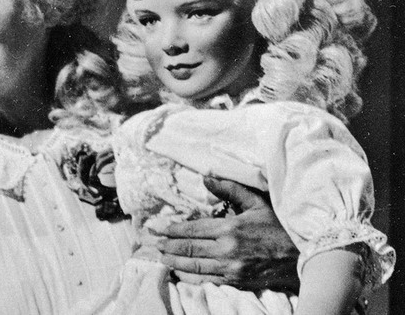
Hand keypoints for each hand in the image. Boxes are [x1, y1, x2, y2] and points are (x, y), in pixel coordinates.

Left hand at [154, 177, 299, 290]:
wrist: (306, 255)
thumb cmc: (281, 226)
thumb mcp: (257, 202)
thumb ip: (230, 189)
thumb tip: (206, 177)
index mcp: (229, 228)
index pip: (192, 229)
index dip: (172, 230)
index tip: (158, 228)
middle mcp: (227, 249)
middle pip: (188, 249)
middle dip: (168, 246)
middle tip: (153, 243)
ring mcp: (231, 268)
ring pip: (194, 266)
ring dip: (174, 262)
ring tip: (161, 258)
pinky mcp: (237, 282)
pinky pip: (207, 280)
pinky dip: (190, 276)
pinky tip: (180, 273)